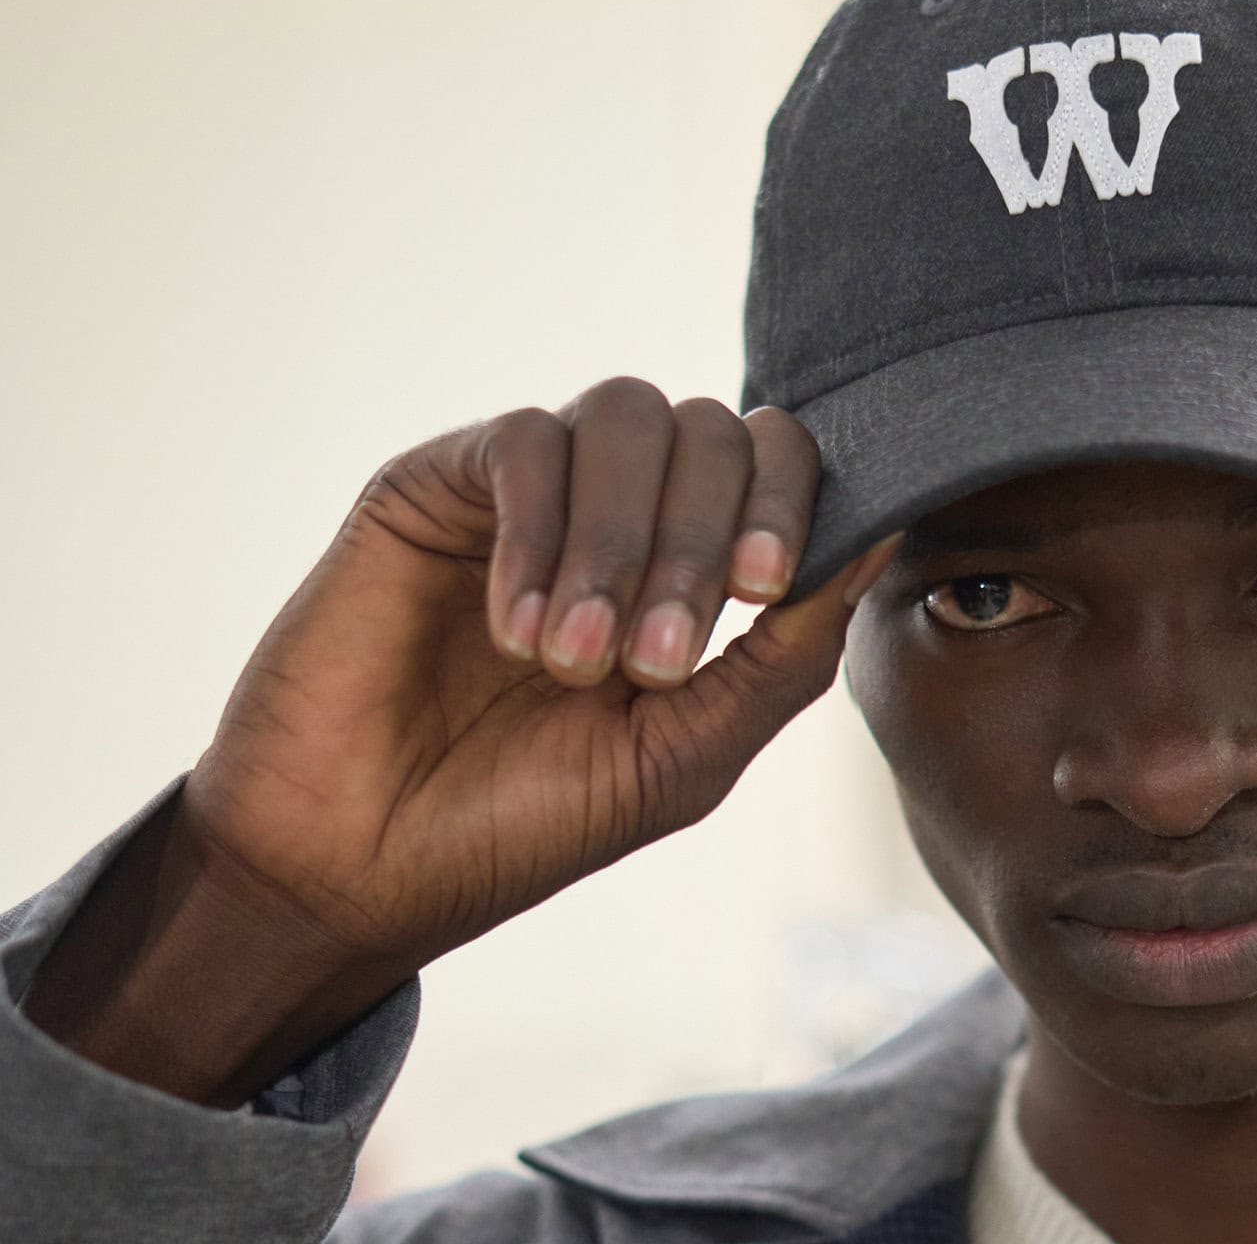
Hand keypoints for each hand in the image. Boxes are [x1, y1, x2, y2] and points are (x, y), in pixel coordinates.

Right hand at [24, 378, 895, 1104]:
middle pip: (713, 429)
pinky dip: (538, 532)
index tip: (763, 584)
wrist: (356, 865)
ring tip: (573, 660)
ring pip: (626, 413)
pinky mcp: (438, 484)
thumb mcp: (685, 756)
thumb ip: (785, 657)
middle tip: (654, 661)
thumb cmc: (524, 821)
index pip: (778, 462)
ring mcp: (533, 491)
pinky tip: (513, 632)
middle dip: (700, 540)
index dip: (790, 498)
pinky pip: (525, 444)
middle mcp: (623, 512)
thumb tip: (878, 540)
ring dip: (620, 539)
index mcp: (695, 568)